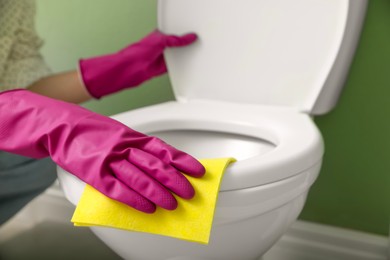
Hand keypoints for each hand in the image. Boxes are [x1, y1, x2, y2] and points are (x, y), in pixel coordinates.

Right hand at [0, 90, 204, 212]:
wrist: (61, 126)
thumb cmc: (93, 130)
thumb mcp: (121, 133)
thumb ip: (138, 147)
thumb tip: (161, 163)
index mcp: (133, 136)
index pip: (164, 150)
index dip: (183, 161)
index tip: (198, 171)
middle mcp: (124, 148)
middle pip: (156, 166)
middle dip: (175, 180)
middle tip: (188, 193)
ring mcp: (109, 160)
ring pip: (140, 178)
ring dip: (159, 193)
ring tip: (172, 204)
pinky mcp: (94, 174)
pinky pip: (118, 189)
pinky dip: (134, 200)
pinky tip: (147, 208)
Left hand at [79, 30, 196, 97]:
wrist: (131, 69)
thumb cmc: (137, 53)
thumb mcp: (160, 41)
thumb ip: (175, 41)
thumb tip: (188, 38)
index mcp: (159, 37)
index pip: (175, 34)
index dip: (184, 34)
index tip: (194, 34)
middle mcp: (161, 47)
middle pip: (178, 46)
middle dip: (185, 46)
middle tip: (197, 44)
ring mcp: (162, 58)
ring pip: (178, 56)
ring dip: (183, 56)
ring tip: (194, 53)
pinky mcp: (163, 69)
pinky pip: (175, 67)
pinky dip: (181, 66)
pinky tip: (187, 64)